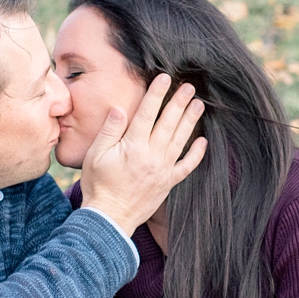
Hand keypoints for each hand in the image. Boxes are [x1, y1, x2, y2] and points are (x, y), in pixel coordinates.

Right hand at [79, 73, 207, 235]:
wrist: (109, 219)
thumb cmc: (98, 186)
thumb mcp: (95, 156)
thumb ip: (109, 131)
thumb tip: (119, 108)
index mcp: (133, 146)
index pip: (147, 113)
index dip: (157, 94)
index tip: (165, 78)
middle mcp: (152, 155)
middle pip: (169, 123)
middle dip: (179, 102)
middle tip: (189, 87)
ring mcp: (162, 170)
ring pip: (180, 140)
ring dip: (190, 121)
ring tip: (198, 105)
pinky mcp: (168, 183)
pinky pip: (186, 166)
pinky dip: (196, 154)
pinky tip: (203, 141)